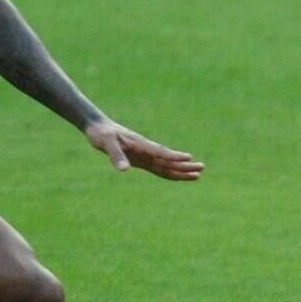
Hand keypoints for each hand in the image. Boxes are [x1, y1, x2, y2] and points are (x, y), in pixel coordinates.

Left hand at [84, 120, 204, 180]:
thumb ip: (116, 155)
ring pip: (167, 165)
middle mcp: (147, 150)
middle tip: (201, 169)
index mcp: (141, 145)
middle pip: (169, 160)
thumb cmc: (101, 134)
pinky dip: (169, 171)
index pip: (161, 153)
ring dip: (181, 169)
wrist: (98, 127)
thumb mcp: (106, 144)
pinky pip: (158, 167)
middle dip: (184, 166)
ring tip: (198, 174)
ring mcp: (145, 155)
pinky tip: (177, 174)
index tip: (189, 159)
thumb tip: (124, 170)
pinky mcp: (141, 160)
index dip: (174, 157)